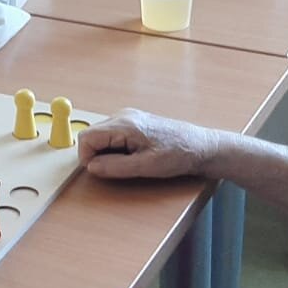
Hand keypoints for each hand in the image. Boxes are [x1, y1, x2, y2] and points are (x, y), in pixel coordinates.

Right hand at [77, 107, 220, 179]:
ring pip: (101, 135)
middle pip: (91, 135)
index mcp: (124, 124)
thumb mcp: (145, 166)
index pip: (87, 137)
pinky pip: (111, 134)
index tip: (99, 171)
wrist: (201, 146)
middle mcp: (123, 115)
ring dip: (106, 152)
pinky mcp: (133, 121)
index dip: (87, 157)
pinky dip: (115, 148)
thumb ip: (115, 166)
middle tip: (117, 168)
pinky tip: (133, 155)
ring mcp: (128, 117)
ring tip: (129, 161)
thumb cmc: (178, 154)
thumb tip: (91, 167)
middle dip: (97, 155)